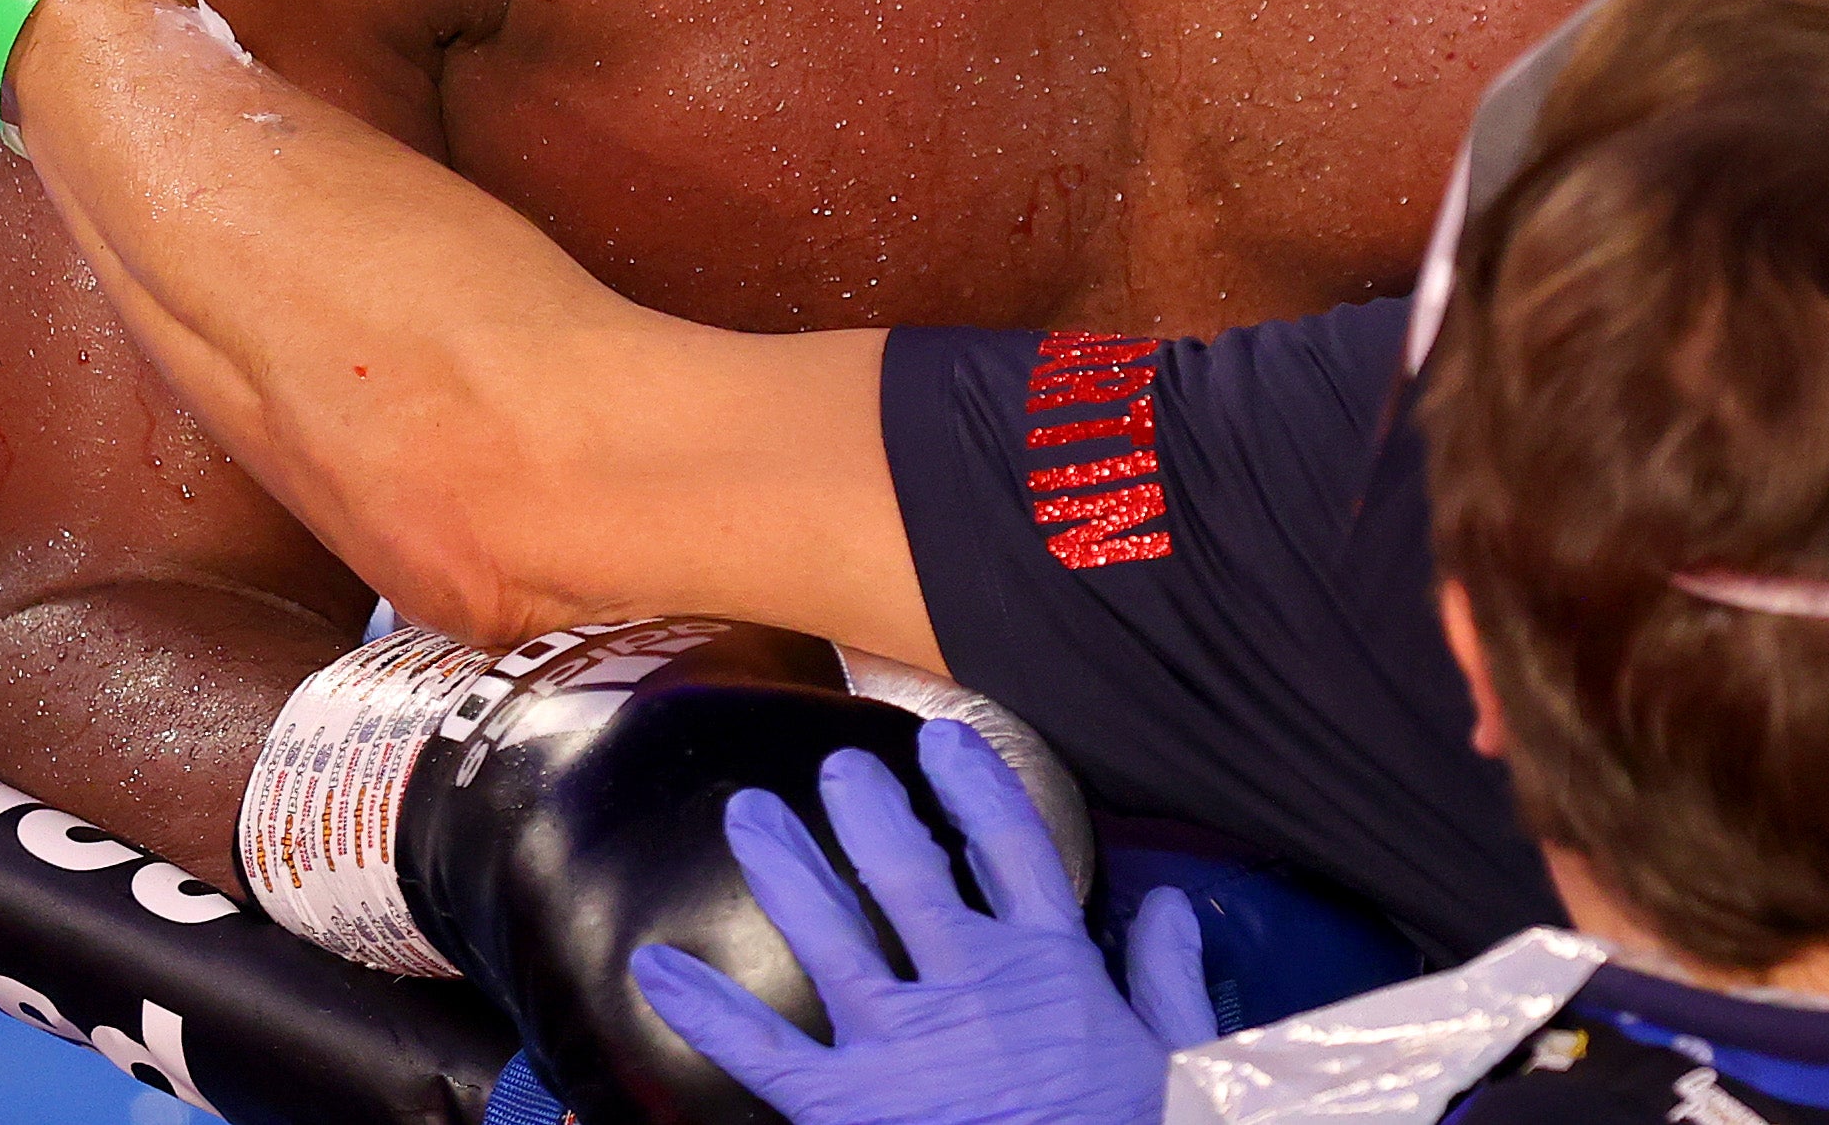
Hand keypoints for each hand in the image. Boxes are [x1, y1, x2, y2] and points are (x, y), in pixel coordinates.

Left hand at [631, 721, 1213, 1124]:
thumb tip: (1169, 904)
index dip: (978, 787)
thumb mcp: (1174, 1055)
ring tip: (749, 814)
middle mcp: (968, 984)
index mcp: (1049, 966)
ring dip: (786, 867)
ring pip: (831, 933)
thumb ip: (1167, 975)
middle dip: (867, 810)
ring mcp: (901, 1042)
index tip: (947, 741)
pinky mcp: (850, 1105)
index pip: (1013, 848)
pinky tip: (654, 967)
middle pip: (907, 873)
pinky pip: (765, 1052)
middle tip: (839, 768)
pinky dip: (705, 1010)